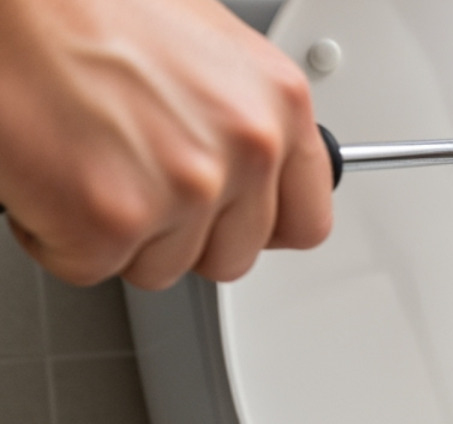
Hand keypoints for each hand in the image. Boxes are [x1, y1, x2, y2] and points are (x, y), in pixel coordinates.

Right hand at [0, 0, 332, 288]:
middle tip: (130, 173)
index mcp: (279, 103)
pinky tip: (46, 171)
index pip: (305, 222)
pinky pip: (89, 267)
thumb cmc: (84, 3)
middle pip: (230, 256)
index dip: (254, 227)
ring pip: (162, 268)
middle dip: (177, 233)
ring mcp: (183, 188)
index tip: (227, 219)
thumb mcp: (203, 47)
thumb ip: (238, 120)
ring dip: (115, 234)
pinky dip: (54, 233)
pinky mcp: (111, 221)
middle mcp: (245, 148)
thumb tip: (246, 173)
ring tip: (83, 157)